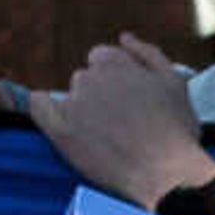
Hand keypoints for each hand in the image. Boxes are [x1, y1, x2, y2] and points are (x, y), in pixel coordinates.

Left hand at [31, 34, 214, 207]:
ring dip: (82, 111)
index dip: (114, 81)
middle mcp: (91, 78)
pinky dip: (45, 110)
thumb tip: (124, 37)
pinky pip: (38, 107)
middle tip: (120, 125)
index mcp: (115, 62)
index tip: (125, 103)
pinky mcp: (61, 131)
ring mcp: (74, 104)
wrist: (168, 177)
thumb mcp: (175, 83)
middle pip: (85, 80)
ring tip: (106, 139)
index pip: (101, 59)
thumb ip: (148, 54)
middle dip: (99, 97)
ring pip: (70, 97)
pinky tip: (61, 124)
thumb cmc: (177, 132)